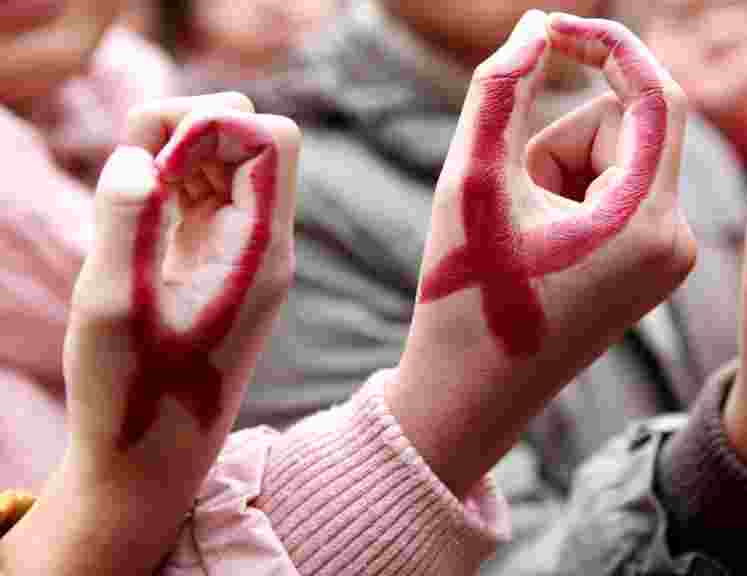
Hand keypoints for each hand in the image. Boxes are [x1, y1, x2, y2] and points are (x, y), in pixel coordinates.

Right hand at [1, 93, 299, 575]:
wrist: (149, 462)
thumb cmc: (133, 396)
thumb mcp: (114, 306)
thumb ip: (125, 220)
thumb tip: (137, 154)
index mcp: (260, 252)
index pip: (270, 140)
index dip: (212, 125)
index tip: (154, 166)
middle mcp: (262, 245)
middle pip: (249, 138)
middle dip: (189, 128)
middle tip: (130, 171)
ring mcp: (239, 252)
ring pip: (222, 159)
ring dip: (171, 152)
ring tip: (122, 194)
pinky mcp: (211, 261)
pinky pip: (199, 192)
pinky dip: (164, 180)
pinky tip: (128, 209)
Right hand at [388, 11, 693, 498]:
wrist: (471, 398)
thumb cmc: (467, 297)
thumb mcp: (473, 183)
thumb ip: (501, 90)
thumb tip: (534, 27)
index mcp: (645, 225)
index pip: (653, 96)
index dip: (605, 46)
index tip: (551, 29)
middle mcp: (676, 242)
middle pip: (625, 128)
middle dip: (557, 139)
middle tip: (508, 194)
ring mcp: (667, 257)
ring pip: (616, 159)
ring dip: (557, 170)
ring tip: (518, 231)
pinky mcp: (650, 266)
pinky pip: (618, 192)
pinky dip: (570, 197)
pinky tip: (535, 245)